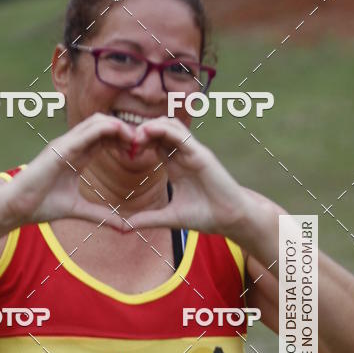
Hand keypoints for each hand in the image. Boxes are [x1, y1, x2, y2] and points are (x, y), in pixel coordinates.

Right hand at [0, 113, 136, 228]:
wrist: (17, 207)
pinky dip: (107, 129)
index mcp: (76, 156)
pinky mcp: (60, 148)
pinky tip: (122, 135)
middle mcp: (71, 145)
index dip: (124, 141)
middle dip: (126, 130)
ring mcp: (65, 143)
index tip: (140, 152)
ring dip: (120, 126)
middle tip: (144, 142)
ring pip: (98, 122)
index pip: (105, 139)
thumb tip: (124, 227)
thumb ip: (101, 216)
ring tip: (136, 138)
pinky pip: (87, 131)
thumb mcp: (79, 210)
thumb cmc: (41, 205)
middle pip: (104, 126)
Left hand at [121, 117, 247, 235]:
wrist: (230, 219)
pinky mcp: (201, 154)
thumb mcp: (169, 217)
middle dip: (141, 131)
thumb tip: (124, 227)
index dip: (138, 144)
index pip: (154, 144)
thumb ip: (148, 219)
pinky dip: (164, 130)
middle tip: (126, 142)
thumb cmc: (205, 216)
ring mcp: (193, 152)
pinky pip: (181, 134)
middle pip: (160, 130)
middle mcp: (183, 155)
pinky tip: (148, 132)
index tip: (123, 152)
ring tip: (136, 136)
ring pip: (170, 125)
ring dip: (151, 126)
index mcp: (176, 166)